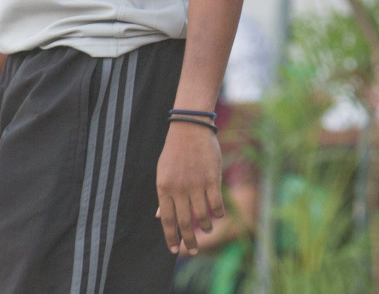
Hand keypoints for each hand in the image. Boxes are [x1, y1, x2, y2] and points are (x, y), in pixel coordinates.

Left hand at [155, 122, 224, 255]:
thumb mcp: (163, 173)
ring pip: (202, 214)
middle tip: (193, 251)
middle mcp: (179, 190)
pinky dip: (218, 212)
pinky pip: (216, 202)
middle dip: (189, 240)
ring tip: (207, 230)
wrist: (190, 129)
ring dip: (205, 226)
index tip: (174, 250)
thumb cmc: (175, 151)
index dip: (171, 237)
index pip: (167, 220)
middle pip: (185, 222)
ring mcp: (196, 184)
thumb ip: (164, 196)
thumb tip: (160, 216)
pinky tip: (218, 216)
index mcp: (164, 189)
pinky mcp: (211, 178)